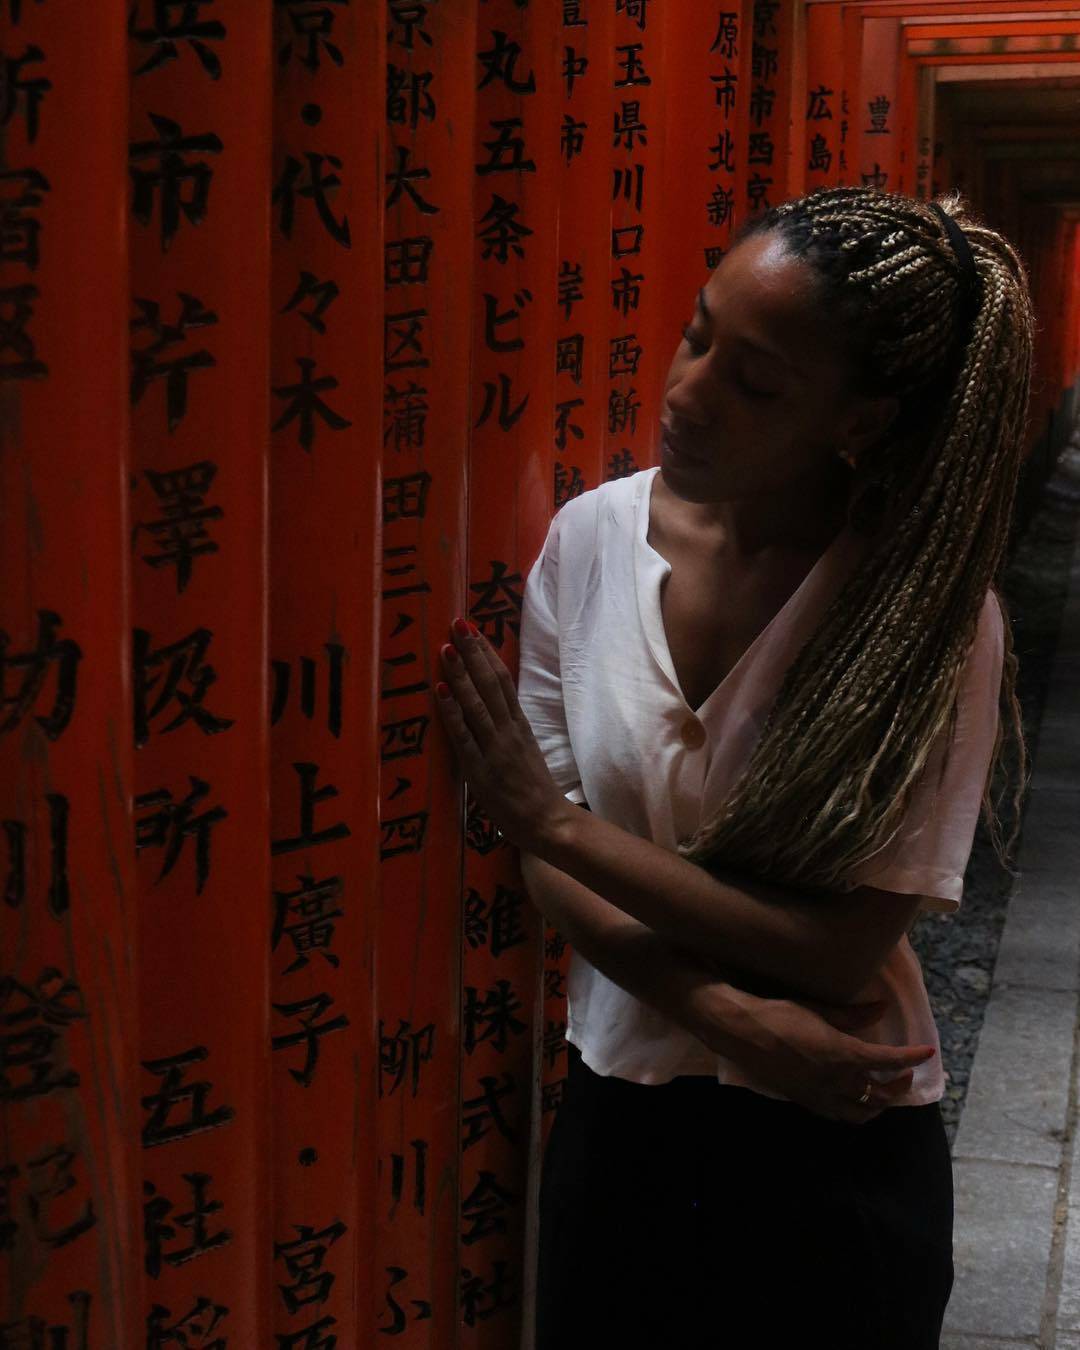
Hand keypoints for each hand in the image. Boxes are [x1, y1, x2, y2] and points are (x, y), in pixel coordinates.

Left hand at [434, 617, 577, 853]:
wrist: (548, 822)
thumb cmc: (533, 789)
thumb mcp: (525, 750)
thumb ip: (509, 728)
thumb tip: (492, 706)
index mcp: (520, 725)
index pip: (503, 681)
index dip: (487, 654)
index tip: (474, 630)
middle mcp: (508, 730)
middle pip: (490, 683)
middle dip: (473, 652)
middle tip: (458, 624)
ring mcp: (495, 748)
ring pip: (477, 703)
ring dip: (460, 674)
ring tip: (446, 648)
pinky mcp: (480, 769)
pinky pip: (464, 735)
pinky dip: (451, 711)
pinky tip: (440, 691)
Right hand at [685, 981, 935, 1124]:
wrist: (743, 1032)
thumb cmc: (781, 1014)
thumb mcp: (820, 1009)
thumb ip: (853, 1015)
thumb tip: (880, 1009)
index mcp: (843, 1055)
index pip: (888, 1061)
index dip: (911, 1058)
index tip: (927, 1053)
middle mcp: (836, 1081)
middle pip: (879, 1095)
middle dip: (898, 1086)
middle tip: (905, 1074)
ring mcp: (820, 1095)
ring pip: (860, 1113)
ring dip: (878, 1105)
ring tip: (883, 1092)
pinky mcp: (804, 1100)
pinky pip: (837, 1114)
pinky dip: (853, 1110)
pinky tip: (852, 1098)